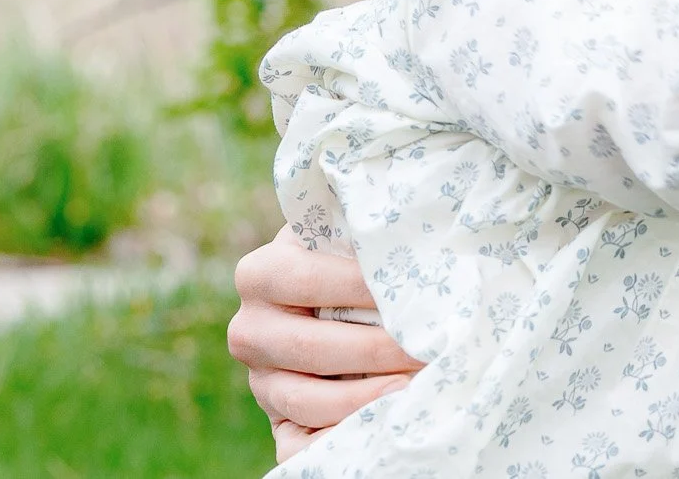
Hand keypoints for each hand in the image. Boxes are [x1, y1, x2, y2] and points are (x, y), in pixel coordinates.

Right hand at [228, 225, 423, 458]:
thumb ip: (367, 236)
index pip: (313, 282)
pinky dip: (338, 438)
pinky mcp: (276, 417)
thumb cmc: (352, 257)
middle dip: (378, 350)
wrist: (330, 295)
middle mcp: (250, 328)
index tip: (418, 295)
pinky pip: (299, 443)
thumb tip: (416, 246)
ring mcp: (259, 378)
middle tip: (429, 348)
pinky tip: (379, 426)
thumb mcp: (349, 234)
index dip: (368, 290)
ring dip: (365, 399)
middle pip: (313, 347)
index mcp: (261, 273)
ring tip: (412, 387)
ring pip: (307, 400)